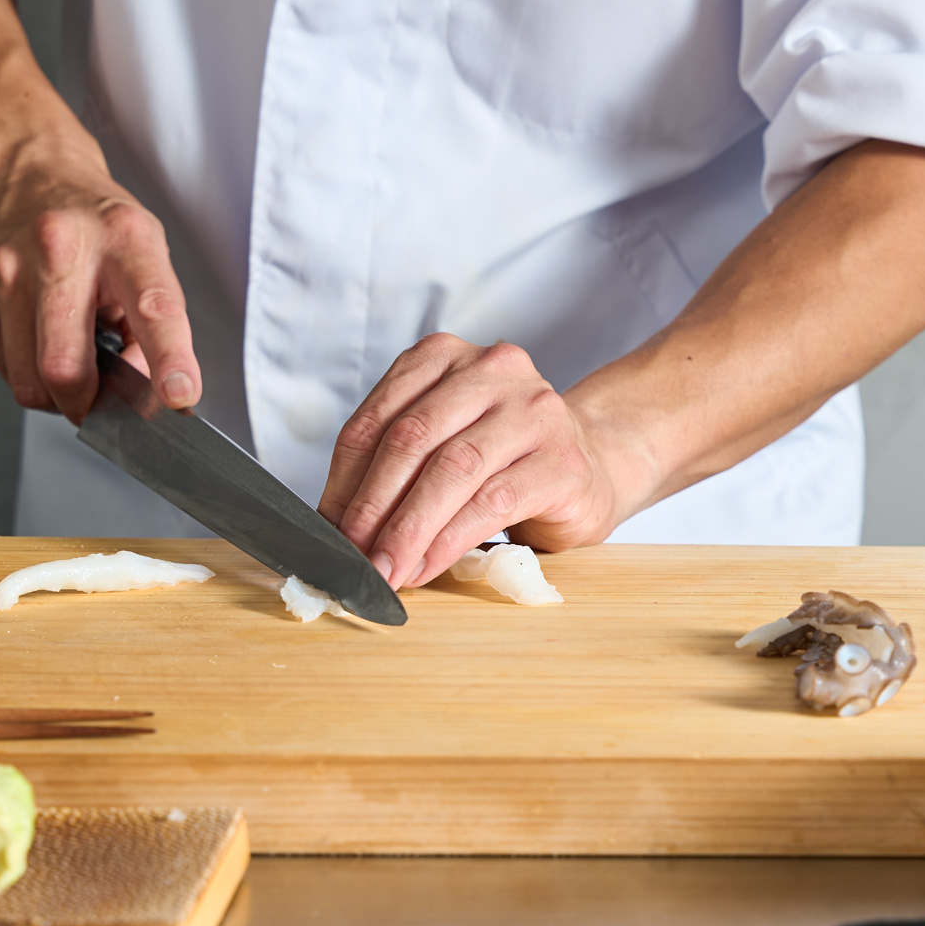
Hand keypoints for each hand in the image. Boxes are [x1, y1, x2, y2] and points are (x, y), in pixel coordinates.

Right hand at [0, 138, 200, 421]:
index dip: (170, 359)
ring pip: (31, 378)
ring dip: (61, 397)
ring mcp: (10, 271)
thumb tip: (148, 393)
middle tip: (108, 409)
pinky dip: (33, 377)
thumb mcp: (147, 254)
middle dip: (91, 406)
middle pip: (67, 364)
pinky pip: (6, 368)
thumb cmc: (97, 221)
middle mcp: (61, 250)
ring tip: (79, 370)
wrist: (26, 169)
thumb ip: (155, 323)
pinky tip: (46, 347)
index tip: (179, 396)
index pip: (154, 307)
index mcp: (124, 239)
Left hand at [318, 334, 625, 588]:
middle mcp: (494, 370)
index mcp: (447, 356)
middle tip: (353, 557)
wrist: (594, 467)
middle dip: (373, 506)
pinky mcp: (562, 461)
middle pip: (412, 439)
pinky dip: (450, 540)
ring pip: (452, 470)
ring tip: (386, 569)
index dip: (346, 479)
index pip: (379, 417)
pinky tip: (427, 566)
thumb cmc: (505, 460)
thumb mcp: (442, 445)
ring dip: (409, 529)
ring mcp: (535, 411)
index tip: (329, 530)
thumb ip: (393, 468)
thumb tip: (335, 524)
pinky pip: (493, 503)